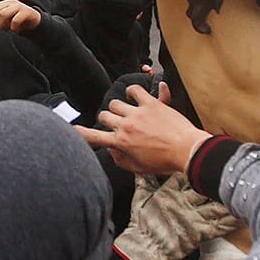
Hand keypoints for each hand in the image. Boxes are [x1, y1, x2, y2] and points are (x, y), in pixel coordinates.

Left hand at [0, 0, 41, 32]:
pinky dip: (14, 28)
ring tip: (9, 29)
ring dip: (4, 25)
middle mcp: (11, 3)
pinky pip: (15, 20)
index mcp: (4, 3)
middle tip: (1, 29)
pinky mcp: (27, 12)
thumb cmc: (19, 21)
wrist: (36, 22)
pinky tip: (17, 29)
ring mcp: (19, 6)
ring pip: (3, 14)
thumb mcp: (6, 18)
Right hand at [86, 83, 209, 176]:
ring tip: (127, 111)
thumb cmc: (165, 162)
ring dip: (118, 107)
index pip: (94, 136)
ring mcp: (138, 113)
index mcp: (121, 143)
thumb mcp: (139, 168)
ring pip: (116, 103)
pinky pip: (135, 90)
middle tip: (116, 124)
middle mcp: (126, 126)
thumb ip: (121, 160)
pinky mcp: (151, 104)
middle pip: (104, 116)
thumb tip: (112, 150)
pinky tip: (133, 95)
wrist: (187, 151)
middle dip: (107, 120)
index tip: (72, 130)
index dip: (80, 133)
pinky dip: (132, 91)